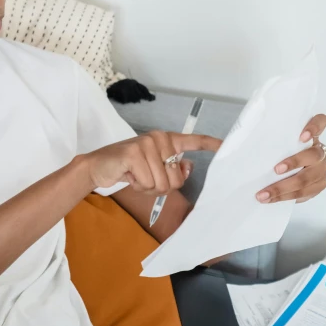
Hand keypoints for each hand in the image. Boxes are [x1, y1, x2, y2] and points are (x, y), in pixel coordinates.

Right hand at [83, 131, 221, 193]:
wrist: (98, 166)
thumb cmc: (129, 169)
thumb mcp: (154, 169)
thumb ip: (173, 169)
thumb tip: (189, 167)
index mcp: (167, 140)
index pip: (193, 141)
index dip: (211, 144)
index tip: (226, 146)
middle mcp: (159, 138)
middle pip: (176, 179)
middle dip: (161, 186)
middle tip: (144, 178)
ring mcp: (147, 143)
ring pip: (162, 183)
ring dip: (147, 187)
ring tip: (135, 176)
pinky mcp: (134, 153)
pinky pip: (147, 182)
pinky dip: (137, 185)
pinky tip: (128, 175)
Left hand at [256, 114, 325, 203]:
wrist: (289, 175)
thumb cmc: (279, 155)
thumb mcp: (274, 145)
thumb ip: (261, 142)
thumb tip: (229, 143)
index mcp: (310, 135)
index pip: (321, 122)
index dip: (315, 127)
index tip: (302, 136)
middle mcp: (320, 151)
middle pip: (313, 155)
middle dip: (294, 162)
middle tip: (276, 170)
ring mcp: (321, 169)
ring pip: (307, 178)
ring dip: (283, 187)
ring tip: (264, 194)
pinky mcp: (319, 185)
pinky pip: (304, 193)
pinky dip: (285, 197)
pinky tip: (271, 199)